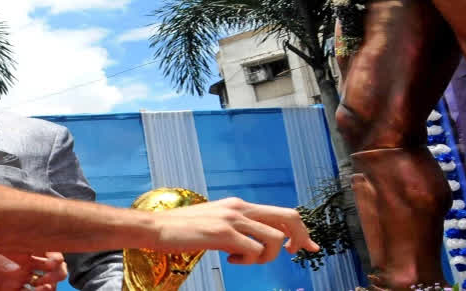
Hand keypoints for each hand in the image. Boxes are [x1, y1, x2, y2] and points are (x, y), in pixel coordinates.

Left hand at [0, 247, 65, 290]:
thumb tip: (17, 268)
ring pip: (41, 284)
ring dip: (48, 287)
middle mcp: (20, 260)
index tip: (52, 261)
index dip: (54, 253)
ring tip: (42, 290)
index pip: (45, 246)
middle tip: (47, 278)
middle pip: (50, 267)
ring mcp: (14, 277)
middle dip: (56, 272)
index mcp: (17, 243)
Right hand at [150, 197, 317, 264]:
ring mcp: (232, 219)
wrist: (156, 227)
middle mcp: (240, 207)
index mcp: (239, 205)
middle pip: (289, 217)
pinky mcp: (223, 233)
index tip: (309, 246)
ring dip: (265, 257)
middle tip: (296, 254)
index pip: (282, 212)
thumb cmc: (183, 230)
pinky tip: (230, 258)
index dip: (301, 230)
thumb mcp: (215, 222)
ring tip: (243, 258)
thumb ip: (237, 228)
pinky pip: (253, 249)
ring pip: (274, 238)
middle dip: (301, 238)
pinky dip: (248, 259)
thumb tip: (256, 243)